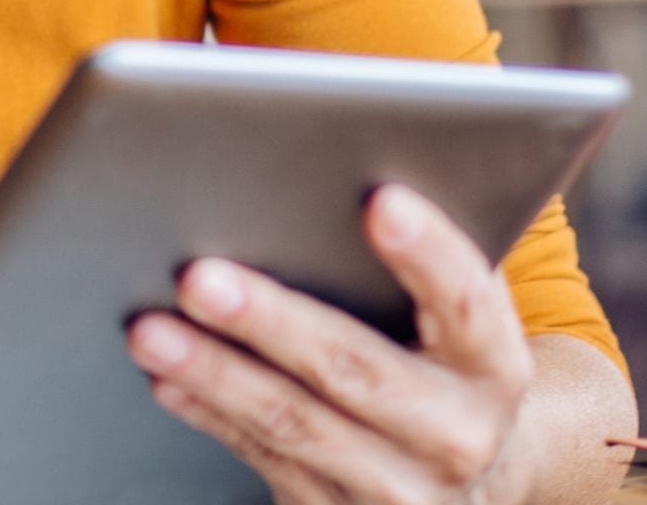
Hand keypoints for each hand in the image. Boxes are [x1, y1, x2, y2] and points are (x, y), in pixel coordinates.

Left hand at [127, 186, 536, 504]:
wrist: (462, 478)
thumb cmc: (442, 360)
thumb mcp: (458, 320)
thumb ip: (423, 263)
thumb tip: (347, 174)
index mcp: (496, 367)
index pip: (468, 302)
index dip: (428, 253)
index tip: (381, 201)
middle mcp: (457, 435)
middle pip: (356, 370)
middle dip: (272, 321)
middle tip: (199, 277)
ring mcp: (396, 488)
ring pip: (294, 424)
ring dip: (215, 373)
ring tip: (151, 330)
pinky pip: (264, 459)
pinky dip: (210, 415)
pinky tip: (168, 380)